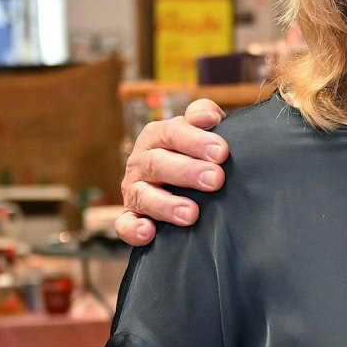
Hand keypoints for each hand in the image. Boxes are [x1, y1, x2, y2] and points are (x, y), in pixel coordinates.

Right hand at [116, 99, 229, 244]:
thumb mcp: (201, 129)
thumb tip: (206, 117)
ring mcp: (134, 189)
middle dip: (187, 171)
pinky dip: (133, 229)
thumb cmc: (197, 151)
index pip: (172, 133)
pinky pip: (125, 224)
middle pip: (158, 163)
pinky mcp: (131, 216)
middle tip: (215, 179)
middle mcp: (142, 161)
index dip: (196, 141)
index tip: (222, 152)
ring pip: (142, 195)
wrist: (185, 181)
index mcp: (158, 136)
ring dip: (166, 205)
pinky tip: (149, 232)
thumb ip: (204, 115)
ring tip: (191, 213)